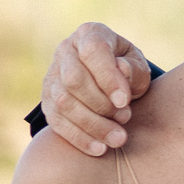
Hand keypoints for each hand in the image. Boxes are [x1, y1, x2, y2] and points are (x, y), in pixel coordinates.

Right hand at [40, 23, 151, 156]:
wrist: (108, 79)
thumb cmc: (127, 69)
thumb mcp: (137, 65)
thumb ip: (133, 68)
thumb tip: (120, 69)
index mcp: (89, 34)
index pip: (93, 52)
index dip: (107, 78)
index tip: (124, 101)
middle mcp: (65, 51)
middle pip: (74, 80)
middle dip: (101, 104)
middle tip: (126, 119)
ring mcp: (52, 76)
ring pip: (64, 102)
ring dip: (92, 124)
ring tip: (118, 139)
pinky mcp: (47, 101)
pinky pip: (57, 122)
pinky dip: (78, 137)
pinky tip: (99, 149)